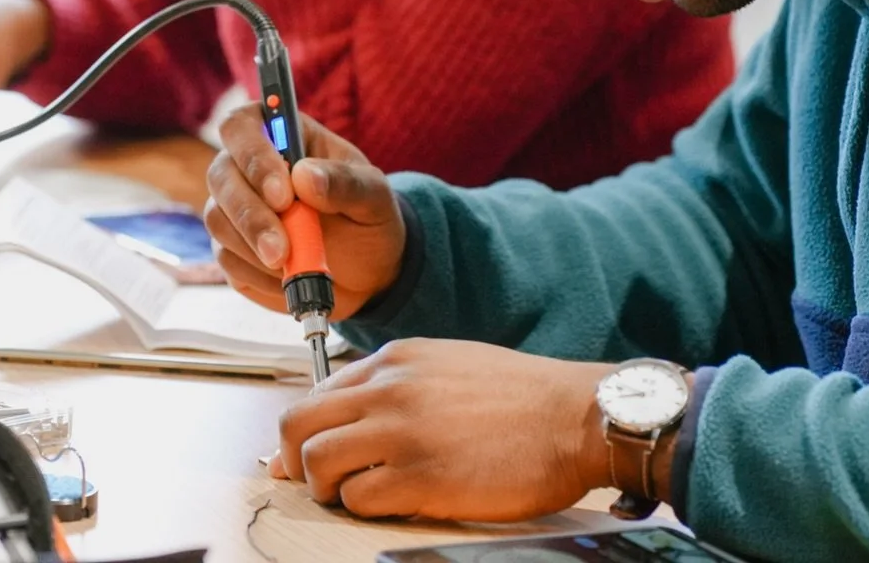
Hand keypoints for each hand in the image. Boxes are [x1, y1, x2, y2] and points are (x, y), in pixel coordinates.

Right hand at [203, 106, 405, 318]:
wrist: (367, 270)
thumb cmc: (368, 217)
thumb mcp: (373, 196)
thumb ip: (344, 182)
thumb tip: (305, 176)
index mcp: (281, 134)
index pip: (241, 125)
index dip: (253, 155)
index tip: (283, 193)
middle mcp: (247, 165)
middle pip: (220, 174)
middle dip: (250, 215)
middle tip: (282, 250)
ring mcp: (234, 207)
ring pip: (217, 219)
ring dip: (254, 248)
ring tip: (296, 265)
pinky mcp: (231, 248)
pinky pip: (226, 259)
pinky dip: (257, 274)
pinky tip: (288, 276)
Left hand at [270, 338, 612, 520]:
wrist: (573, 415)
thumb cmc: (519, 396)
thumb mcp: (446, 364)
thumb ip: (397, 383)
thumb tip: (354, 415)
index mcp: (394, 360)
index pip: (317, 391)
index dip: (304, 429)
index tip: (301, 453)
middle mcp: (388, 389)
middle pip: (298, 424)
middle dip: (295, 458)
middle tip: (313, 481)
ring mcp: (402, 432)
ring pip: (318, 463)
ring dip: (327, 488)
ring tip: (354, 496)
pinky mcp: (421, 478)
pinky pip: (359, 500)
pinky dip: (363, 509)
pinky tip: (390, 505)